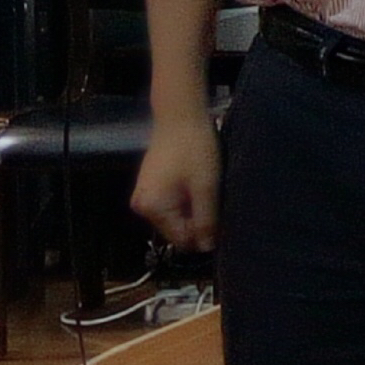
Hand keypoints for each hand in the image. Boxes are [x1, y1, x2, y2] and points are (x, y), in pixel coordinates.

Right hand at [131, 106, 220, 253]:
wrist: (180, 116)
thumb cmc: (195, 150)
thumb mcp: (206, 187)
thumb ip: (206, 219)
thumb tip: (206, 248)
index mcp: (152, 209)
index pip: (180, 238)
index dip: (203, 236)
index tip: (223, 224)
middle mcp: (141, 206)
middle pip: (175, 228)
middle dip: (197, 222)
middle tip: (217, 204)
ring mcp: (144, 195)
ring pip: (174, 216)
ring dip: (193, 210)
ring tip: (208, 193)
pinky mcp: (150, 185)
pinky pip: (170, 204)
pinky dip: (186, 200)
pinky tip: (199, 186)